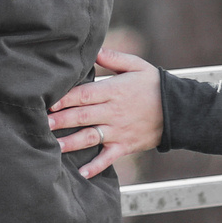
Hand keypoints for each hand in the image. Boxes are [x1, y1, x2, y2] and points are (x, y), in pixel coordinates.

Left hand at [47, 47, 161, 178]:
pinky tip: (81, 173)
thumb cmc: (155, 85)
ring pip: (91, 137)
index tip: (47, 101)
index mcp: (114, 91)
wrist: (179, 110)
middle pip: (83, 116)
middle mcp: (114, 112)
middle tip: (41, 124)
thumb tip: (93, 49)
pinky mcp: (125, 146)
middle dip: (61, 120)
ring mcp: (119, 131)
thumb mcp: (137, 66)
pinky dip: (96, 166)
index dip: (65, 98)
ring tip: (53, 147)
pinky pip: (108, 158)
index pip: (85, 94)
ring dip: (72, 143)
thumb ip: (113, 58)